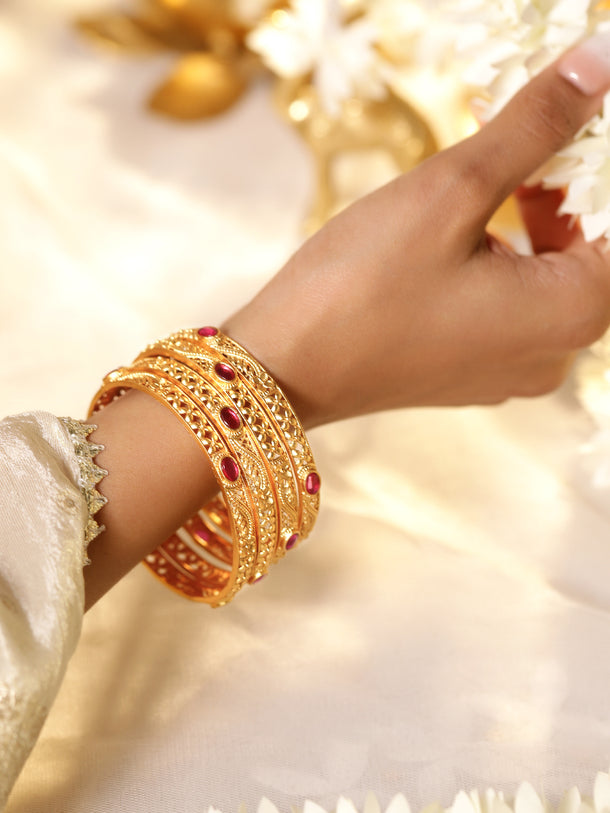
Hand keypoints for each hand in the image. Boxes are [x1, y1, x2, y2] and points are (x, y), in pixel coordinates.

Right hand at [224, 33, 609, 427]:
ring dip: (535, 217)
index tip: (564, 120)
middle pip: (593, 249)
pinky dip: (507, 258)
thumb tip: (599, 62)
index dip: (599, 160)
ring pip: (553, 275)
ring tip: (491, 174)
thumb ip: (534, 127)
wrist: (285, 368)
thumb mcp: (450, 192)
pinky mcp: (476, 372)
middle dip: (568, 183)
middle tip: (526, 131)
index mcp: (573, 312)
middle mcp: (558, 353)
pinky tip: (463, 230)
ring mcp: (515, 370)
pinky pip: (516, 305)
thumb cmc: (361, 286)